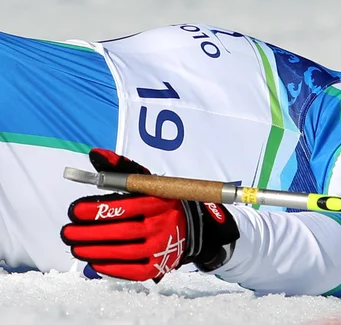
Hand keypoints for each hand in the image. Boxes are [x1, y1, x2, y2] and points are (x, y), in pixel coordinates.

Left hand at [60, 148, 239, 281]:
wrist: (188, 228)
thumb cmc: (158, 203)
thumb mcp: (145, 181)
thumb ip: (119, 168)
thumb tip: (95, 154)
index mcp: (159, 202)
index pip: (126, 206)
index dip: (98, 210)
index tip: (75, 211)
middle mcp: (163, 225)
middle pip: (124, 232)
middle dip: (90, 234)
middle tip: (67, 232)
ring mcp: (162, 248)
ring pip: (125, 252)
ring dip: (95, 251)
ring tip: (75, 247)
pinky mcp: (158, 266)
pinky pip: (133, 271)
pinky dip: (112, 268)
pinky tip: (94, 261)